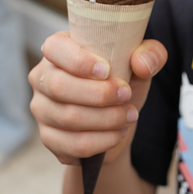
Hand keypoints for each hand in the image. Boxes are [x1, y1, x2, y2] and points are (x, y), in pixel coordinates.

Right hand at [29, 32, 166, 166]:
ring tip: (129, 115)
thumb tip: (141, 63)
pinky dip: (101, 141)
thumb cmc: (123, 81)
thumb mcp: (141, 64)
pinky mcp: (49, 138)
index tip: (107, 70)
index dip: (79, 61)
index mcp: (59, 49)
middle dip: (99, 94)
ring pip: (68, 118)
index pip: (55, 48)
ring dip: (106, 119)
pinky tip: (117, 133)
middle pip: (59, 87)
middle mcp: (43, 78)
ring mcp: (42, 110)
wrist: (119, 120)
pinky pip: (72, 145)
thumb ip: (150, 54)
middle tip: (126, 95)